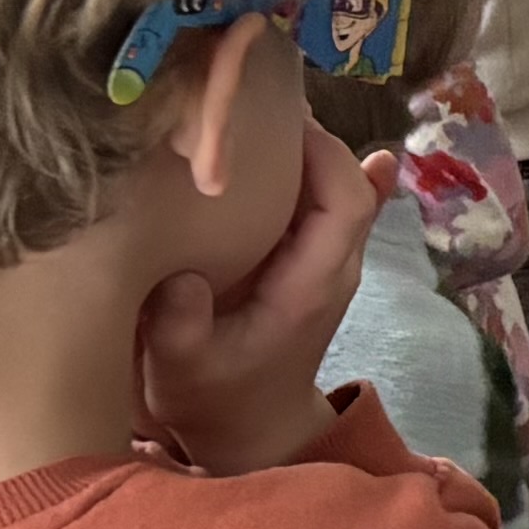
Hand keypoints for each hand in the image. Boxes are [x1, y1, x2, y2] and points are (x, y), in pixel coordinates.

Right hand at [133, 122, 383, 474]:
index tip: (274, 122)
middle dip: (313, 137)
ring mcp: (326, 261)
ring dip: (307, 147)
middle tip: (254, 99)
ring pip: (338, 187)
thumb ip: (180, 328)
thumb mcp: (182, 371)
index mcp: (311, 287)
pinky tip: (305, 128)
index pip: (344, 205)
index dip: (323, 157)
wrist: (249, 428)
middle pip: (348, 184)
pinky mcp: (307, 259)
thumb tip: (184, 278)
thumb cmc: (214, 398)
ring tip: (257, 107)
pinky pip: (326, 201)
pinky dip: (318, 164)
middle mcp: (333, 266)